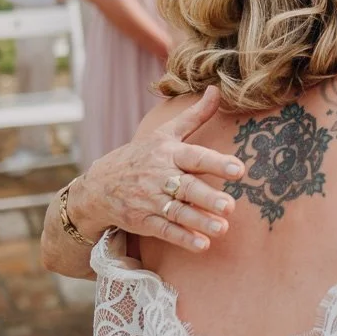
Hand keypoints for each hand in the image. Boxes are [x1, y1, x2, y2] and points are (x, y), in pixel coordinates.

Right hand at [67, 86, 244, 252]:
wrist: (98, 186)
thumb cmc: (141, 156)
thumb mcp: (165, 134)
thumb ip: (195, 116)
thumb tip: (217, 89)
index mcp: (168, 153)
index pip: (194, 156)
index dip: (216, 163)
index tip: (238, 169)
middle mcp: (159, 177)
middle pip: (187, 188)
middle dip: (208, 198)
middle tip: (230, 206)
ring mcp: (150, 200)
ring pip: (178, 212)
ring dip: (200, 222)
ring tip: (222, 229)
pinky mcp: (143, 221)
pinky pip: (165, 231)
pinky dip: (183, 239)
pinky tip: (202, 246)